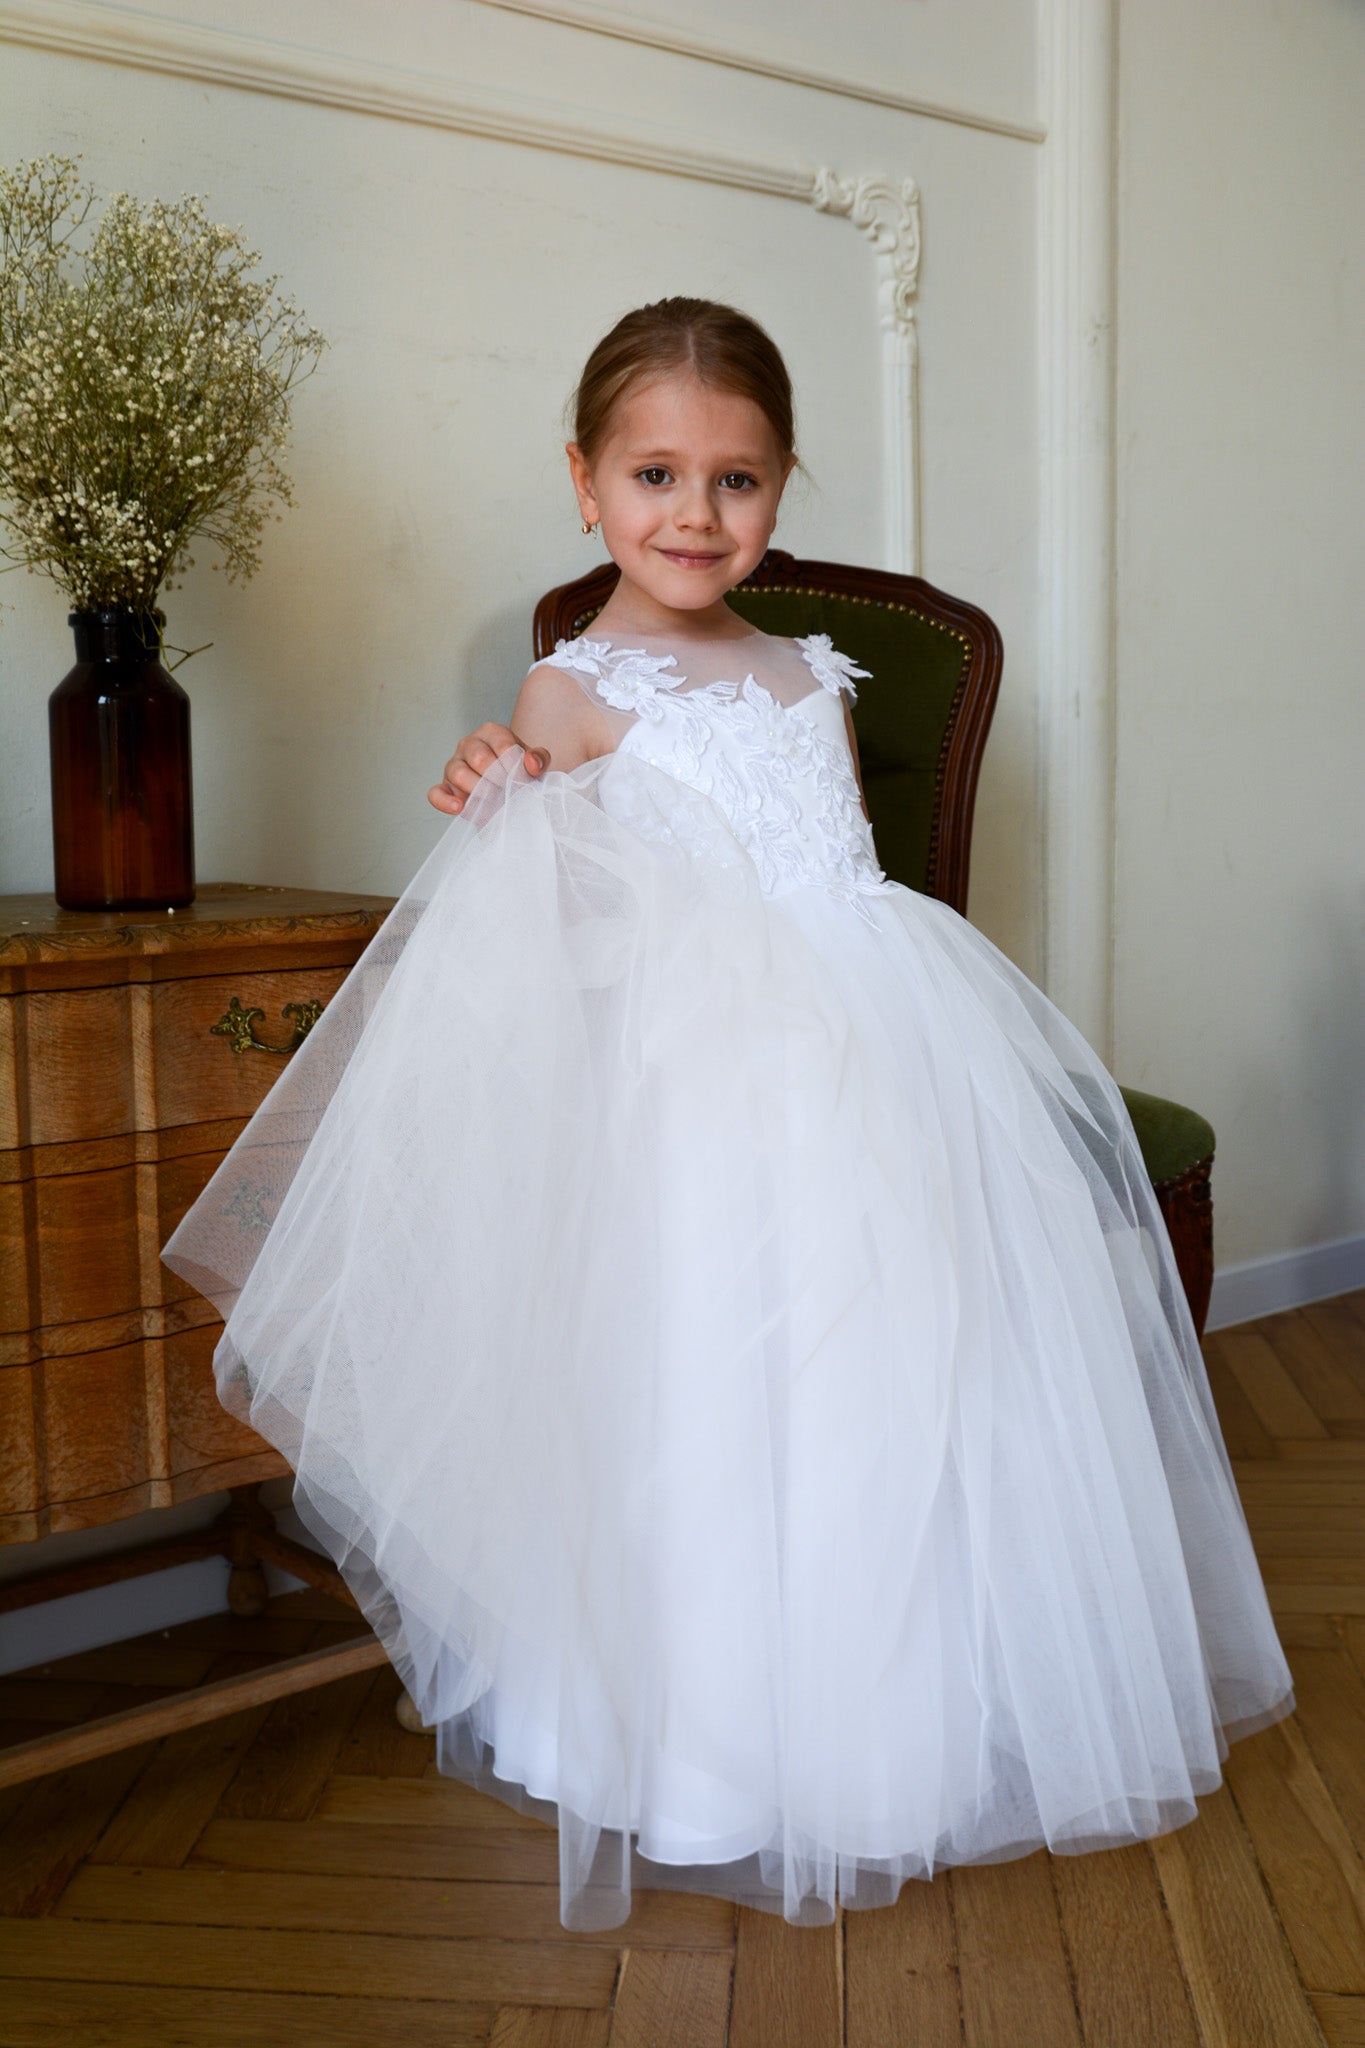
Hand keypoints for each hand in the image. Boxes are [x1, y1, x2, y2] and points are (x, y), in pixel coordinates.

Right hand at [427, 723, 549, 813]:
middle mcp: (469, 745)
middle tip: (510, 793)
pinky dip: (445, 801)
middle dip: (497, 780)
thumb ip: (538, 759)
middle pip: (479, 758)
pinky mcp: (445, 787)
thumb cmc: (520, 772)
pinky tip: (458, 807)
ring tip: (493, 801)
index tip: (524, 782)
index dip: (515, 767)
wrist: (510, 790)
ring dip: (478, 791)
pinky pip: (436, 792)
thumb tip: (532, 763)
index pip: (502, 746)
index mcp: (492, 733)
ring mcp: (454, 765)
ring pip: (458, 773)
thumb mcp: (534, 763)